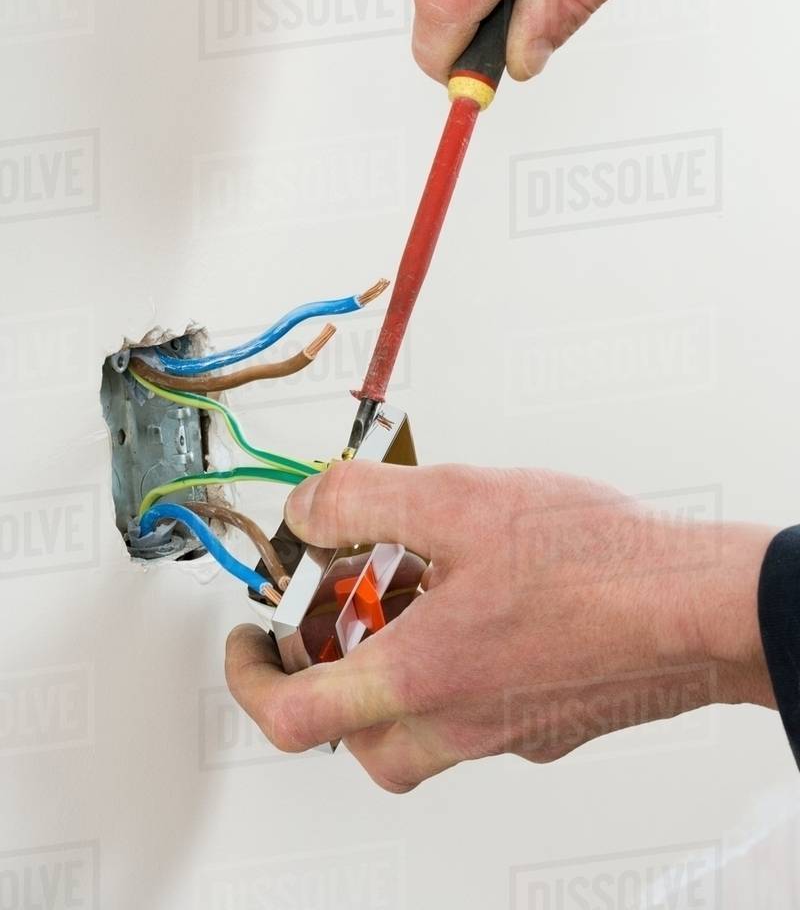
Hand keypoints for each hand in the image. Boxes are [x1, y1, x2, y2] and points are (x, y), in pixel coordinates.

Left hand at [226, 462, 773, 791]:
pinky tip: (481, 598)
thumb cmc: (595, 563)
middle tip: (336, 613)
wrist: (697, 607)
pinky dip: (450, 664)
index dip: (250, 678)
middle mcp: (456, 722)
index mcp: (419, 678)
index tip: (249, 638)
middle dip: (327, 671)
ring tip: (414, 585)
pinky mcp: (546, 724)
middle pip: (353, 734)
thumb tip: (306, 507)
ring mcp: (504, 733)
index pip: (293, 715)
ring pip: (414, 727)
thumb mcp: (456, 499)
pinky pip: (472, 710)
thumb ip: (363, 500)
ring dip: (390, 666)